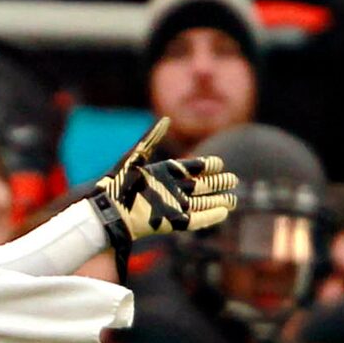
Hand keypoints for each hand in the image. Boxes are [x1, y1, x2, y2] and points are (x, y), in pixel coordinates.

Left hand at [88, 120, 237, 244]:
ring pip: (200, 204)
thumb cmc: (118, 184)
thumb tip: (166, 119)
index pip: (190, 169)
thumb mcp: (134, 157)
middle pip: (199, 187)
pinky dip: (209, 217)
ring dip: (217, 201)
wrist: (110, 210)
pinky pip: (195, 220)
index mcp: (163, 174)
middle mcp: (170, 190)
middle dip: (217, 184)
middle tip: (233, 180)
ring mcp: (172, 207)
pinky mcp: (171, 223)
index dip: (205, 166)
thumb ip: (151, 139)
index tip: (219, 163)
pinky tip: (223, 212)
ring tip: (233, 199)